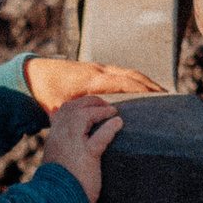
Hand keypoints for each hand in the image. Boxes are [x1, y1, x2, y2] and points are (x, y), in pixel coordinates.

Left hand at [24, 57, 164, 112]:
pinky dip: (134, 79)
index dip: (144, 89)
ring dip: (144, 80)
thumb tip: (85, 134)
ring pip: (127, 72)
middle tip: (168, 96)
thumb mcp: (60, 110)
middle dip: (150, 84)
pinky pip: (120, 72)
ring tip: (160, 92)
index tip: (159, 97)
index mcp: (92, 80)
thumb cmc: (47, 95)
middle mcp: (98, 71)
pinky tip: (141, 88)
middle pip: (131, 75)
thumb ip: (76, 120)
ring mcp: (98, 68)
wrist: (34, 74)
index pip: (125, 82)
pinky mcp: (96, 69)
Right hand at [41, 95, 124, 202]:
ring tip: (113, 113)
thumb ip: (61, 147)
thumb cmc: (59, 184)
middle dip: (91, 102)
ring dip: (100, 111)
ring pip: (83, 116)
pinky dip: (111, 128)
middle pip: (73, 108)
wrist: (56, 202)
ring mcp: (72, 146)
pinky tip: (118, 124)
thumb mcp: (56, 161)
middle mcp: (60, 138)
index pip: (63, 111)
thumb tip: (63, 139)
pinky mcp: (87, 157)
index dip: (79, 105)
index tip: (92, 107)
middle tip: (106, 107)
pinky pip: (99, 137)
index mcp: (53, 139)